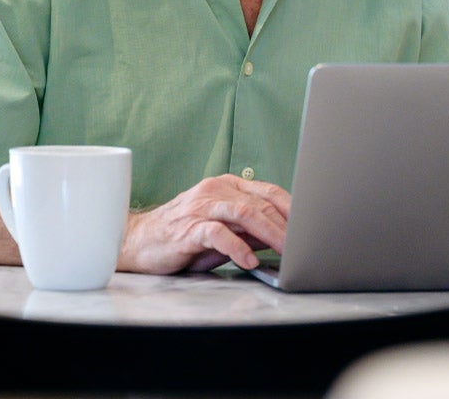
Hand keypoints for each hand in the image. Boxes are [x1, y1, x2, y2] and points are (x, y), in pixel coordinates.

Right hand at [121, 174, 291, 273]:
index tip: (311, 226)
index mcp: (227, 186)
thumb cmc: (182, 236)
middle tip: (305, 243)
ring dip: (269, 232)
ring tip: (286, 249)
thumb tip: (283, 237)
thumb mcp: (224, 231)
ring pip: (244, 213)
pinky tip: (249, 261)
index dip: (292, 209)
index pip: (269, 192)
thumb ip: (251, 231)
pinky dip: (237, 247)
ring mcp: (201, 207)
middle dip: (287, 225)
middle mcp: (215, 190)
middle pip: (261, 203)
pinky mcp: (188, 228)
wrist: (137, 241)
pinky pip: (217, 233)